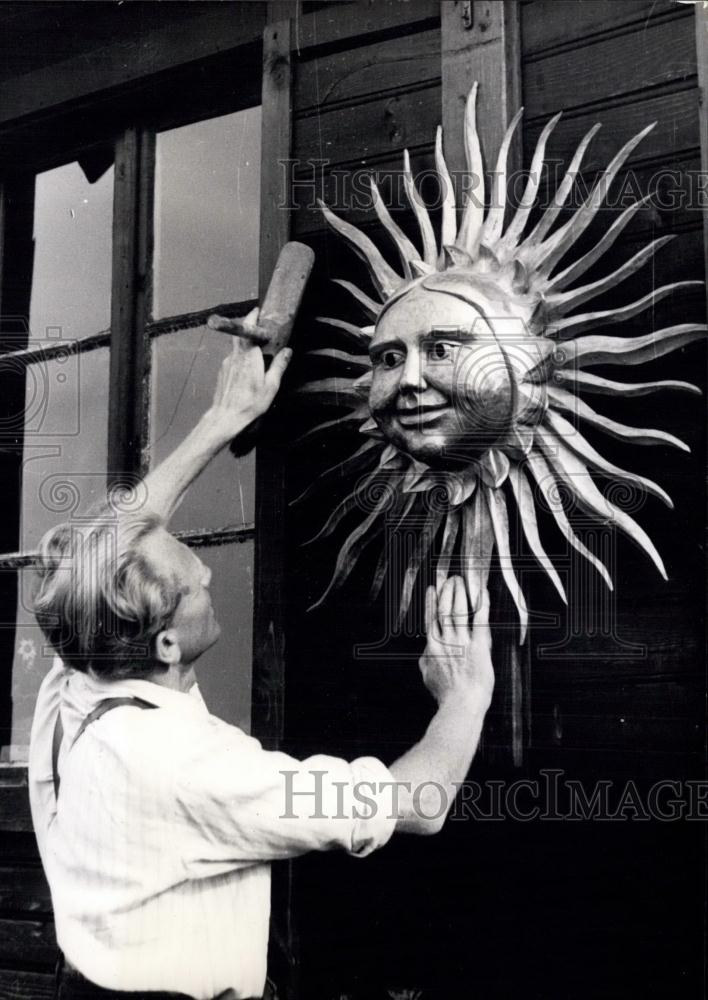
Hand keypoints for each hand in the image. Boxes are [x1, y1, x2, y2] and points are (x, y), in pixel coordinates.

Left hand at [208, 308, 291, 438]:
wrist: (226, 416)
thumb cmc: (249, 403)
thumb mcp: (271, 386)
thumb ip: (279, 366)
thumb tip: (287, 352)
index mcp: (249, 356)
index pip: (248, 329)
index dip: (252, 318)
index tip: (258, 311)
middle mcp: (236, 356)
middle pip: (241, 335)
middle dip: (250, 329)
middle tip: (260, 329)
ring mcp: (227, 363)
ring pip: (237, 348)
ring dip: (247, 348)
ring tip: (258, 358)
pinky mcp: (223, 371)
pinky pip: (233, 359)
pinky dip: (241, 360)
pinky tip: (247, 374)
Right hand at [419, 576, 493, 708]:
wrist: (461, 704)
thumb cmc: (447, 695)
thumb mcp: (428, 676)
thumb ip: (426, 661)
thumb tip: (425, 653)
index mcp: (432, 647)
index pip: (431, 618)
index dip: (431, 601)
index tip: (432, 589)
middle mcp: (446, 640)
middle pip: (444, 609)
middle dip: (446, 591)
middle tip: (449, 578)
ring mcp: (462, 642)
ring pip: (458, 610)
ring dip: (460, 592)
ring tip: (461, 580)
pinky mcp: (479, 645)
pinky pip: (480, 619)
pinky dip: (481, 603)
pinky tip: (483, 592)